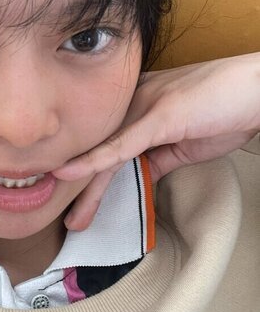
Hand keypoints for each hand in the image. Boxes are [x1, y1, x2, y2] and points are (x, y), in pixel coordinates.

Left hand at [53, 52, 259, 230]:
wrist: (258, 90)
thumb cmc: (225, 111)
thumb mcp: (183, 144)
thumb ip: (157, 159)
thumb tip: (141, 180)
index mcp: (136, 108)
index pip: (105, 146)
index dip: (89, 174)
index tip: (76, 202)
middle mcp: (132, 103)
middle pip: (98, 150)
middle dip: (82, 187)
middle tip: (71, 220)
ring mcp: (144, 105)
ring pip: (105, 151)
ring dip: (86, 188)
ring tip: (74, 218)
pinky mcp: (159, 114)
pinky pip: (121, 143)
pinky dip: (95, 161)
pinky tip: (71, 174)